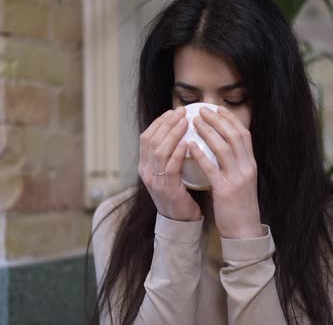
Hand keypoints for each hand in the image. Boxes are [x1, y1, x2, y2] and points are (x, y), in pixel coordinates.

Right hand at [139, 106, 200, 221]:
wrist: (180, 221)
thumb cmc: (180, 193)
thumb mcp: (170, 172)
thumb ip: (170, 154)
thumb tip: (180, 130)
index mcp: (144, 166)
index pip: (146, 138)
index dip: (159, 122)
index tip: (173, 111)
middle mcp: (146, 172)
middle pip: (151, 140)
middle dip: (166, 123)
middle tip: (181, 111)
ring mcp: (155, 181)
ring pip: (159, 151)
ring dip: (173, 133)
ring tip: (185, 121)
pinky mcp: (167, 189)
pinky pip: (171, 167)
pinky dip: (178, 153)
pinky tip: (188, 142)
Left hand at [189, 106, 262, 238]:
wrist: (244, 230)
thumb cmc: (240, 205)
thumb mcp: (242, 180)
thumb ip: (235, 164)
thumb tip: (222, 146)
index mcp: (251, 164)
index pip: (243, 134)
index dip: (231, 119)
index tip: (218, 108)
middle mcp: (247, 168)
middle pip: (234, 136)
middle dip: (218, 120)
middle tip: (202, 110)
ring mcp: (237, 179)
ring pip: (224, 148)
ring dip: (208, 132)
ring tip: (194, 122)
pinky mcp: (225, 191)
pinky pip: (211, 168)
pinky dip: (201, 154)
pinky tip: (190, 146)